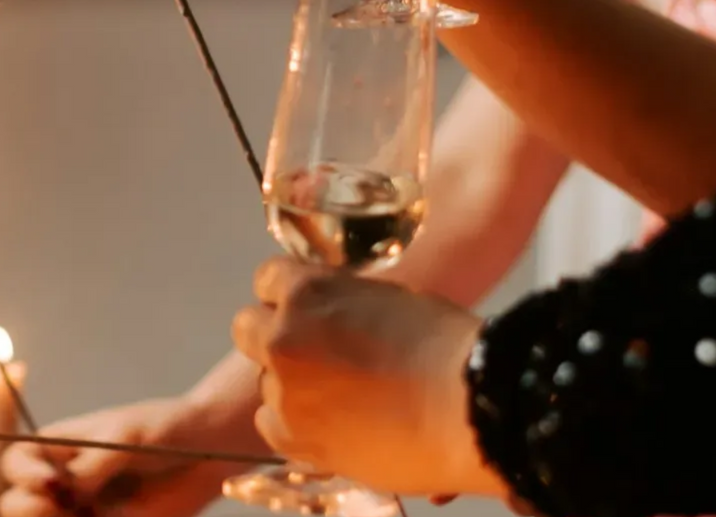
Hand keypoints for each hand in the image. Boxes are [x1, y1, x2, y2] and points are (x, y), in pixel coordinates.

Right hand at [0, 398, 244, 516]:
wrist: (208, 455)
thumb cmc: (164, 430)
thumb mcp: (127, 436)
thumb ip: (94, 465)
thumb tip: (69, 492)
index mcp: (59, 448)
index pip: (16, 462)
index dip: (24, 475)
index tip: (50, 482)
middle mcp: (63, 482)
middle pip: (16, 504)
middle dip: (28, 509)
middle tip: (63, 506)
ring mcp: (82, 511)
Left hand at [233, 258, 504, 499]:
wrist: (467, 409)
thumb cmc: (445, 347)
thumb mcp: (389, 299)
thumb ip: (345, 302)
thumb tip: (333, 317)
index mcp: (309, 290)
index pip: (266, 279)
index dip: (287, 296)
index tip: (306, 311)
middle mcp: (284, 336)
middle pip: (247, 328)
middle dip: (275, 336)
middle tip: (313, 355)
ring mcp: (284, 389)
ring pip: (265, 381)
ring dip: (291, 384)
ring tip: (341, 400)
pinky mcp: (293, 437)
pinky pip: (271, 425)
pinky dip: (294, 425)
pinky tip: (332, 427)